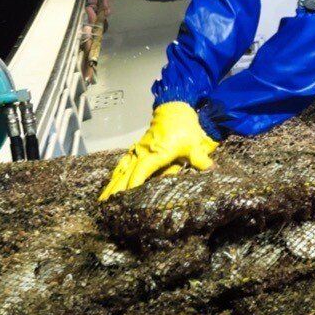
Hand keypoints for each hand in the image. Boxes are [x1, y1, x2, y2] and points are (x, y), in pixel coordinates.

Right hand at [99, 102, 218, 199]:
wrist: (176, 109)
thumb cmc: (186, 127)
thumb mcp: (195, 145)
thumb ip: (201, 159)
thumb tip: (211, 169)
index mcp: (157, 153)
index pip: (142, 170)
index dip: (134, 183)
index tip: (126, 195)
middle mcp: (144, 151)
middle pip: (127, 173)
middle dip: (116, 190)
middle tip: (106, 206)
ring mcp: (138, 149)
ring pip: (122, 169)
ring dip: (112, 184)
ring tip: (102, 199)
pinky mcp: (137, 147)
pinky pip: (123, 161)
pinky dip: (116, 172)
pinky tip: (111, 181)